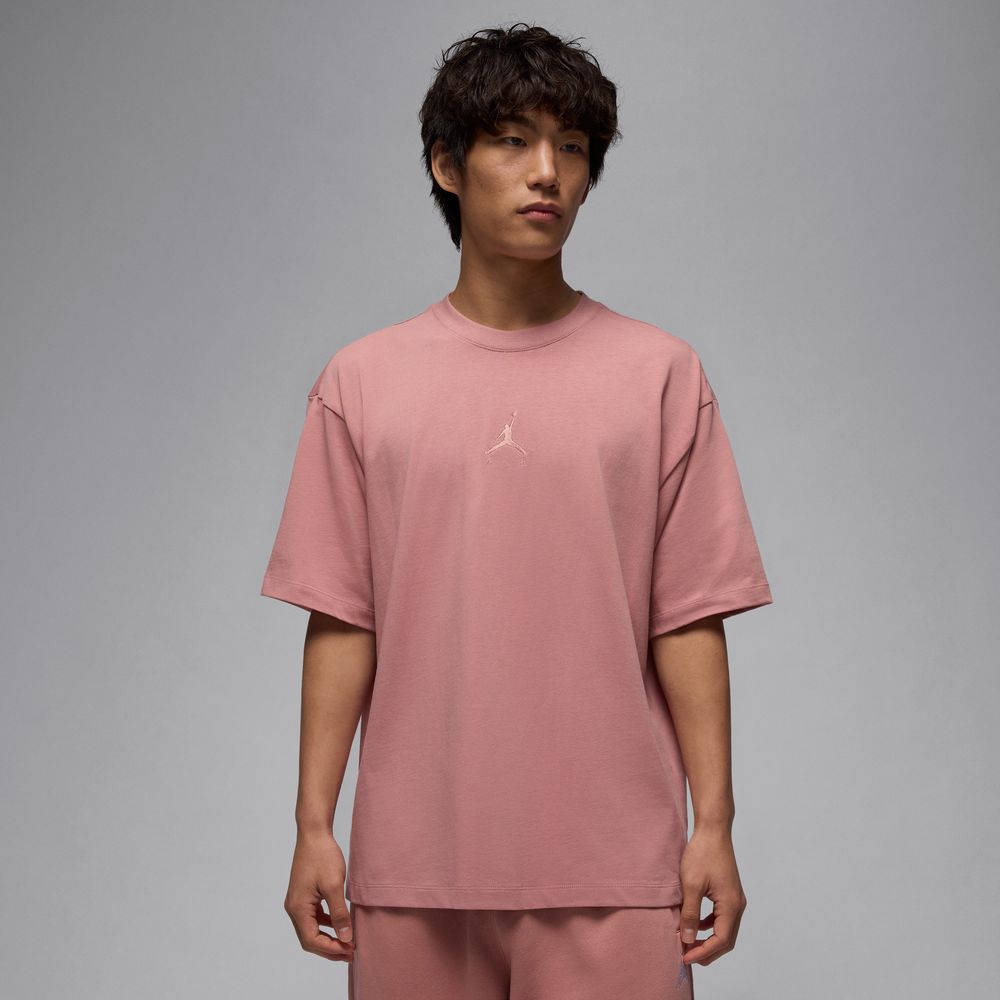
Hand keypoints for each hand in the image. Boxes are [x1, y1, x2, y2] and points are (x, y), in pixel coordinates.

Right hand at [284, 829, 355, 962]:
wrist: (314, 833)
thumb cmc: (322, 856)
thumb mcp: (334, 886)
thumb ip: (339, 914)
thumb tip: (345, 938)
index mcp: (297, 908)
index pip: (312, 940)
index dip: (331, 949)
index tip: (350, 950)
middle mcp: (294, 907)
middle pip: (310, 938)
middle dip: (330, 947)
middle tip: (351, 951)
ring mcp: (298, 901)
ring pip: (312, 929)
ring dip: (329, 937)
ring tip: (348, 942)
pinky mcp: (304, 895)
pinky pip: (314, 917)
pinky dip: (327, 924)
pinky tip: (340, 923)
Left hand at [678, 825, 746, 966]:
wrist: (713, 830)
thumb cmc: (702, 854)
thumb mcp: (691, 885)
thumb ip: (690, 914)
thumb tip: (688, 940)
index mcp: (731, 905)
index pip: (720, 940)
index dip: (703, 952)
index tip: (684, 957)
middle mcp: (737, 905)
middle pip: (725, 939)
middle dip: (707, 950)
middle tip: (686, 955)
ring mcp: (735, 898)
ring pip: (724, 929)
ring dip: (708, 939)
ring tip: (688, 943)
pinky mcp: (729, 892)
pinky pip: (722, 918)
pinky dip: (710, 926)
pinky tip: (696, 924)